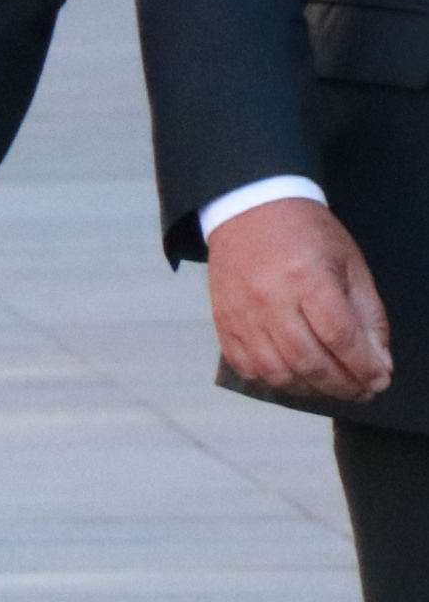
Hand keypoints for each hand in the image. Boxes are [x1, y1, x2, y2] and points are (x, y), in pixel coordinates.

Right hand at [208, 197, 395, 403]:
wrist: (248, 210)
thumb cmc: (306, 234)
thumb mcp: (350, 265)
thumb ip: (367, 316)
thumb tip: (378, 365)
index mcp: (305, 277)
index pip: (338, 336)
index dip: (363, 367)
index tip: (380, 381)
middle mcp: (268, 298)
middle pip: (307, 360)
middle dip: (341, 385)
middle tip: (361, 392)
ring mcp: (240, 313)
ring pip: (276, 371)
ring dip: (310, 389)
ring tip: (331, 387)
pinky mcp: (222, 322)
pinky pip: (247, 367)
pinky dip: (274, 381)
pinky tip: (296, 377)